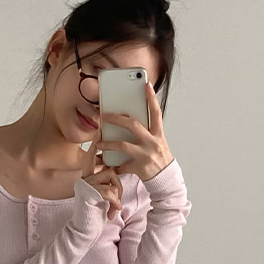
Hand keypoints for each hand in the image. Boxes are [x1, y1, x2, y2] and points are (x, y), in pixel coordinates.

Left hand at [80, 68, 168, 206]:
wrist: (166, 178)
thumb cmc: (158, 157)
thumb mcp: (157, 141)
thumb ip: (147, 130)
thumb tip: (130, 117)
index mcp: (158, 134)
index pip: (156, 112)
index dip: (151, 98)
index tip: (146, 84)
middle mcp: (153, 142)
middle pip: (133, 125)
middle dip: (117, 119)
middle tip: (104, 115)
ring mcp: (146, 155)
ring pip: (122, 146)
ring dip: (108, 144)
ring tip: (98, 143)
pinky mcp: (139, 168)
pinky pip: (121, 166)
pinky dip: (111, 165)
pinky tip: (104, 164)